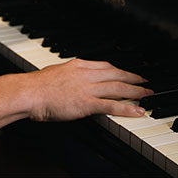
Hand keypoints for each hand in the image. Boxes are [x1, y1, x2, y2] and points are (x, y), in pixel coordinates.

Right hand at [24, 58, 151, 121]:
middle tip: (145, 81)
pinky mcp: (87, 103)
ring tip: (147, 94)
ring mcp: (88, 88)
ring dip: (135, 91)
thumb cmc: (36, 86)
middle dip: (132, 77)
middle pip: (116, 74)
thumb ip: (67, 74)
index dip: (118, 69)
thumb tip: (69, 78)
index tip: (126, 72)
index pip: (104, 65)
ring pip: (118, 87)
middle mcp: (86, 74)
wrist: (30, 93)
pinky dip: (128, 108)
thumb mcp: (55, 73)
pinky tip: (138, 111)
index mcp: (78, 65)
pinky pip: (112, 105)